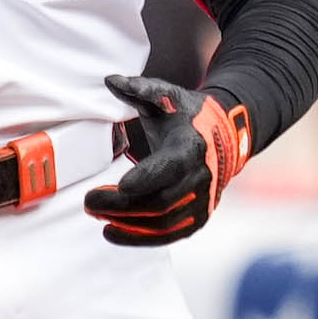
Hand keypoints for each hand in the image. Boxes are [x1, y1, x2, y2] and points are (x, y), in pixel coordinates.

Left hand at [85, 71, 250, 245]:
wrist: (227, 135)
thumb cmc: (188, 115)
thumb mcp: (168, 96)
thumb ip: (141, 89)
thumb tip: (111, 80)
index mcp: (191, 146)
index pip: (171, 167)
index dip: (148, 178)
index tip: (122, 185)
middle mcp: (200, 177)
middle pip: (160, 202)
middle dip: (122, 206)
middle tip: (90, 202)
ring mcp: (201, 201)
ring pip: (163, 223)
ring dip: (127, 224)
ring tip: (97, 216)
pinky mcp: (198, 217)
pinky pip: (169, 235)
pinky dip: (139, 239)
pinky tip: (112, 233)